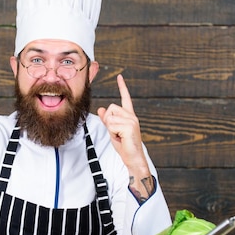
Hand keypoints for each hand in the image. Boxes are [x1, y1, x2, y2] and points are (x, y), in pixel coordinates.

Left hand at [97, 75, 151, 195]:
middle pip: (111, 108)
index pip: (125, 98)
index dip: (122, 87)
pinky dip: (112, 133)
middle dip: (108, 120)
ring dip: (110, 128)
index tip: (120, 76)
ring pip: (110, 117)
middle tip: (115, 132)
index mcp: (129, 115)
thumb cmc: (124, 145)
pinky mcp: (130, 126)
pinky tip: (121, 138)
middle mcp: (132, 116)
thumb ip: (107, 119)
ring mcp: (132, 120)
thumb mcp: (112, 130)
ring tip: (119, 136)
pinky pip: (112, 125)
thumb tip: (101, 109)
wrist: (133, 157)